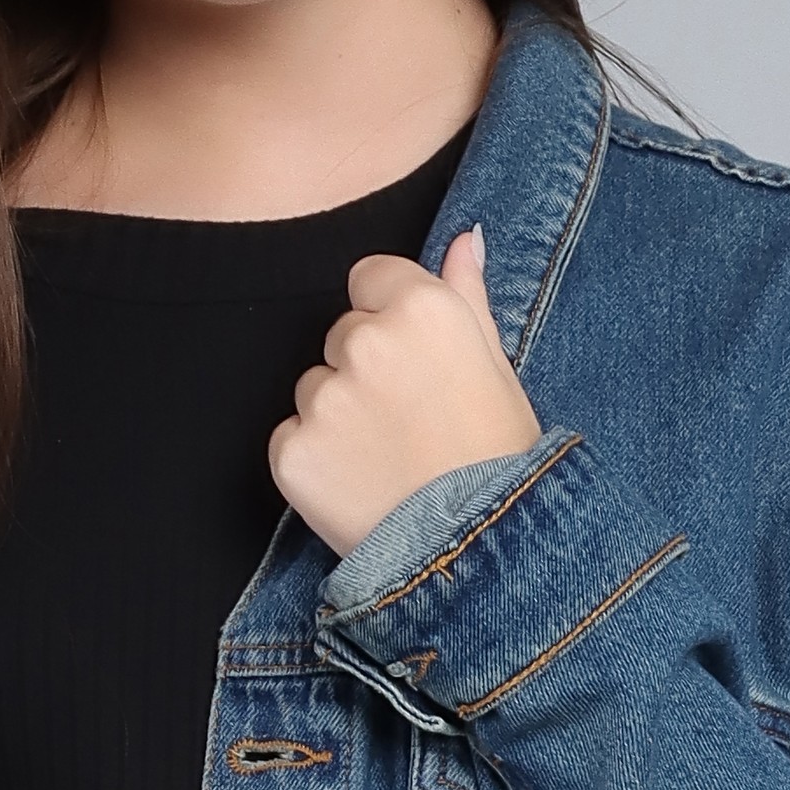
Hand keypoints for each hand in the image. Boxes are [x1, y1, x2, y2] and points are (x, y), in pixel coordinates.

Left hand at [267, 223, 542, 561]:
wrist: (475, 551)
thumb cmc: (498, 458)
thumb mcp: (498, 368)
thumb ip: (468, 294)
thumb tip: (466, 237)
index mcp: (421, 308)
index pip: (370, 278)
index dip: (390, 319)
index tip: (414, 362)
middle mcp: (365, 342)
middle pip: (342, 336)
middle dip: (364, 371)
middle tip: (408, 423)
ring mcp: (324, 397)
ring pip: (313, 387)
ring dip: (337, 416)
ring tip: (386, 459)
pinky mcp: (291, 450)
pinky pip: (291, 438)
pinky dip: (315, 461)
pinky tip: (358, 484)